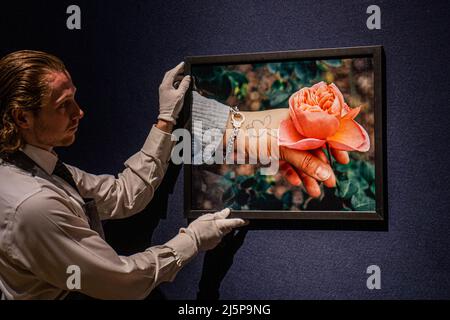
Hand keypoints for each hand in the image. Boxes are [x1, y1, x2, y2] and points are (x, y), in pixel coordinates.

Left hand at [158, 62, 190, 124]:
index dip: (178, 67)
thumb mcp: (180, 95)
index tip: (183, 64)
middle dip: (177, 71)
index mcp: (166, 85)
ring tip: (184, 77)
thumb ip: (184, 85)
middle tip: (184, 69)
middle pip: (170, 74)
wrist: (167, 116)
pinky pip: (170, 84)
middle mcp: (163, 86)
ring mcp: (163, 90)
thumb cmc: (172, 107)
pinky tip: (180, 84)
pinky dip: (175, 82)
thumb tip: (187, 77)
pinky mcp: (165, 93)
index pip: (172, 73)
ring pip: (170, 79)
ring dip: (176, 77)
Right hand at [181, 208, 247, 250]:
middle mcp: (221, 234)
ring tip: (206, 227)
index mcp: (220, 225)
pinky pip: (215, 238)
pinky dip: (212, 235)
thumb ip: (218, 215)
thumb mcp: (207, 217)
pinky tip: (205, 233)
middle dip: (224, 225)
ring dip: (217, 230)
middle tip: (217, 222)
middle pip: (227, 228)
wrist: (190, 241)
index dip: (240, 221)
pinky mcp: (213, 245)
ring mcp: (217, 240)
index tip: (246, 221)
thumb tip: (226, 212)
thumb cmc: (197, 228)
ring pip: (221, 233)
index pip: (233, 223)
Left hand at [226, 109, 348, 197]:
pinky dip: (291, 173)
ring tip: (315, 191)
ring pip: (299, 159)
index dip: (335, 146)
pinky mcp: (272, 151)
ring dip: (307, 175)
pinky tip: (295, 182)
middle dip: (321, 168)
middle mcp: (293, 130)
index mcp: (299, 120)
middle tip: (330, 183)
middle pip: (313, 150)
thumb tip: (326, 174)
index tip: (344, 161)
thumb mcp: (283, 147)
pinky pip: (286, 163)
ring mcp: (282, 141)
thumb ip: (305, 161)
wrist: (227, 135)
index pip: (324, 132)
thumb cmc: (255, 133)